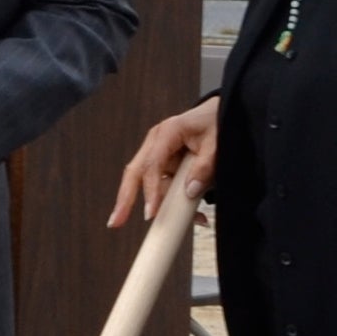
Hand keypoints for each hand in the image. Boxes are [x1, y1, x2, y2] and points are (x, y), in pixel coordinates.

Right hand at [108, 95, 219, 226]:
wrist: (221, 112)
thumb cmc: (217, 122)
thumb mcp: (217, 144)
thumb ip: (205, 167)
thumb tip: (190, 192)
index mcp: (167, 133)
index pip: (152, 165)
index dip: (150, 191)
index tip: (151, 213)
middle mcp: (156, 143)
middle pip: (135, 174)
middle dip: (124, 200)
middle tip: (115, 223)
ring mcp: (159, 154)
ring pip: (151, 185)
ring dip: (163, 206)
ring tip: (188, 222)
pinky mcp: (166, 164)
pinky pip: (165, 187)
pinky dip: (176, 202)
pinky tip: (198, 215)